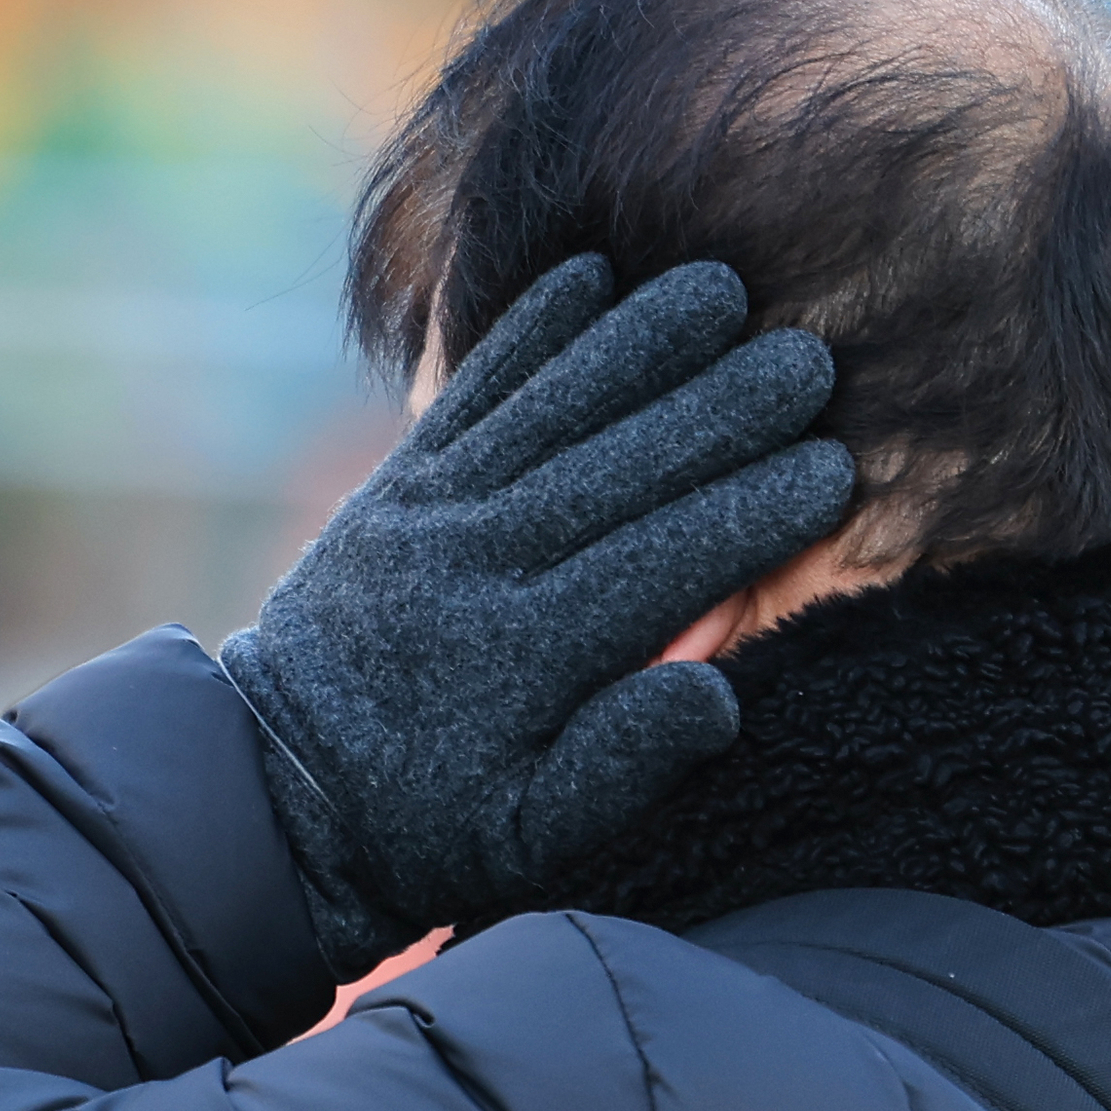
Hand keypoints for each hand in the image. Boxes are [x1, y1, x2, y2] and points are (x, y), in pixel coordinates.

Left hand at [222, 255, 853, 974]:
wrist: (278, 792)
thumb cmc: (431, 826)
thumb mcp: (530, 838)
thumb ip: (622, 765)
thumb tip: (715, 691)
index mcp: (527, 659)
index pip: (661, 567)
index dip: (752, 516)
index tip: (833, 471)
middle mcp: (480, 567)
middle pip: (618, 470)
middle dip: (719, 409)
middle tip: (810, 360)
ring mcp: (431, 513)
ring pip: (549, 409)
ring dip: (635, 341)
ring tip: (719, 287)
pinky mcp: (397, 481)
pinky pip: (470, 391)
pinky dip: (527, 329)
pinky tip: (587, 272)